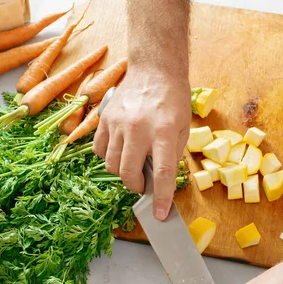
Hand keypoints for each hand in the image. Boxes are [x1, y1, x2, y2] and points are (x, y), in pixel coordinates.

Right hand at [93, 68, 190, 220]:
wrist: (155, 69)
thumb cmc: (173, 100)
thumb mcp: (183, 128)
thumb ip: (171, 155)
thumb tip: (160, 181)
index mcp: (163, 131)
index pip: (162, 173)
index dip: (160, 197)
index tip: (159, 214)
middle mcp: (138, 128)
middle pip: (129, 173)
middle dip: (136, 186)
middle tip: (143, 184)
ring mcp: (118, 123)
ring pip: (111, 164)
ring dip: (122, 173)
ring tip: (133, 165)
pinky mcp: (105, 119)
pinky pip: (99, 149)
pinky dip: (109, 157)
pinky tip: (121, 151)